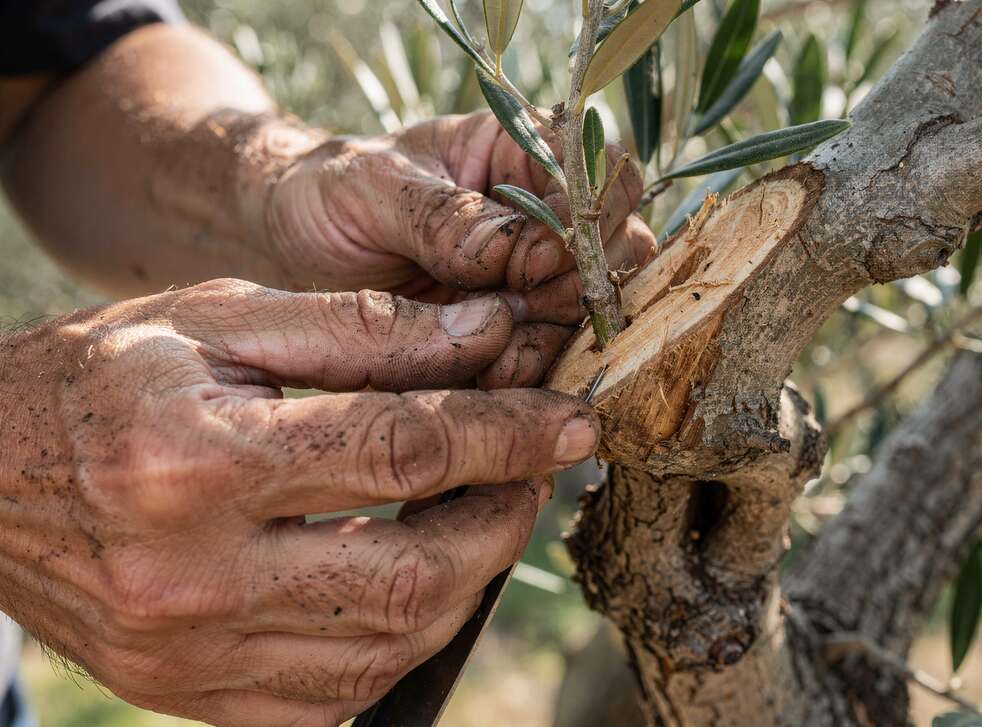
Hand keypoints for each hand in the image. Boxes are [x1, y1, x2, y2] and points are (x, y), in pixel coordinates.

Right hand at [0, 279, 598, 725]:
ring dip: (467, 580)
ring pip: (390, 646)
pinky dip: (401, 639)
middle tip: (532, 468)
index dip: (511, 433)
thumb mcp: (217, 319)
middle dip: (504, 519)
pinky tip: (413, 579)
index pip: (405, 451)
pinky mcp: (192, 699)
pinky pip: (339, 695)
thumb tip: (489, 338)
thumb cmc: (100, 379)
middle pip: (414, 574)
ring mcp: (192, 656)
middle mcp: (196, 574)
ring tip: (481, 514)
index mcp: (201, 460)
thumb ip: (361, 330)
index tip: (576, 417)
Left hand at [264, 111, 656, 386]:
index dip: (579, 221)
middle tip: (520, 314)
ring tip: (499, 364)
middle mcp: (547, 215)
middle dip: (578, 289)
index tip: (528, 262)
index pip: (595, 173)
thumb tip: (506, 249)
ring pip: (593, 311)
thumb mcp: (370, 187)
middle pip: (618, 248)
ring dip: (556, 341)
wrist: (291, 252)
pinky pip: (554, 356)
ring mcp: (540, 279)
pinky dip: (532, 375)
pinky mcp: (520, 334)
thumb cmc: (330, 195)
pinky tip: (492, 382)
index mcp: (522, 151)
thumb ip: (439, 214)